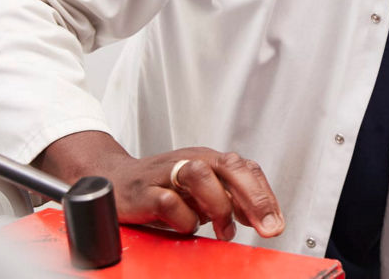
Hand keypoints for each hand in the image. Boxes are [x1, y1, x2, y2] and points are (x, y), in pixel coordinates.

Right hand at [34, 131, 283, 241]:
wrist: (112, 180)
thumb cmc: (159, 187)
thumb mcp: (199, 191)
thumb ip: (228, 199)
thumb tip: (260, 217)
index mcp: (209, 159)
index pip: (246, 168)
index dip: (265, 195)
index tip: (275, 222)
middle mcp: (191, 160)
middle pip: (230, 166)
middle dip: (254, 198)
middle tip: (266, 227)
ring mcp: (167, 172)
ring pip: (200, 175)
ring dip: (218, 206)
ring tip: (222, 230)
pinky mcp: (144, 190)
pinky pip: (168, 202)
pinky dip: (182, 219)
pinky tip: (185, 228)